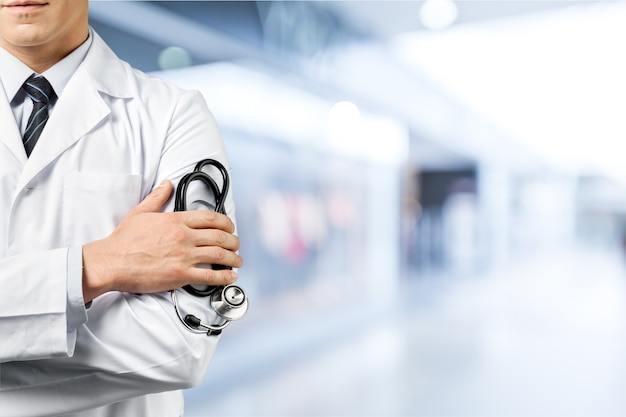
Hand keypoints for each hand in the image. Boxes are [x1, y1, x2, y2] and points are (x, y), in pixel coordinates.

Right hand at [82, 180, 242, 302]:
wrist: (111, 262)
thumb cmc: (123, 240)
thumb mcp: (141, 212)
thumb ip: (157, 197)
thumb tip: (166, 184)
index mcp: (176, 221)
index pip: (210, 217)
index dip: (226, 223)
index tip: (230, 228)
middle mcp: (183, 237)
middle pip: (219, 236)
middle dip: (233, 241)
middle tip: (236, 245)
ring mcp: (183, 256)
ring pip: (218, 255)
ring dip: (233, 258)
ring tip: (237, 260)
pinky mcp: (180, 275)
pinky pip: (209, 276)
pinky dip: (224, 277)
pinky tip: (230, 276)